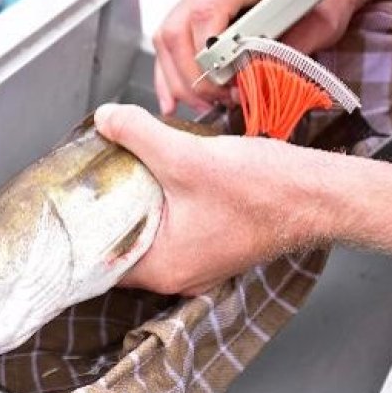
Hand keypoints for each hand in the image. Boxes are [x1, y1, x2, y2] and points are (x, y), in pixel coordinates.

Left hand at [94, 104, 330, 294]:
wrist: (320, 194)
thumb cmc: (263, 189)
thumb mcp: (187, 156)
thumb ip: (138, 134)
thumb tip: (105, 118)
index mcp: (164, 268)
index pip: (101, 260)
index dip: (82, 230)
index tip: (71, 202)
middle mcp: (177, 275)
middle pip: (123, 246)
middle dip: (107, 212)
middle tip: (91, 180)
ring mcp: (197, 264)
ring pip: (148, 237)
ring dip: (135, 207)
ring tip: (118, 174)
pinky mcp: (212, 247)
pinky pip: (171, 232)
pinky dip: (159, 208)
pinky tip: (155, 179)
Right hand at [153, 0, 368, 114]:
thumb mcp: (322, 22)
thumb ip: (289, 50)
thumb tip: (253, 80)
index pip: (206, 14)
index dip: (209, 57)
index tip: (228, 84)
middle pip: (177, 30)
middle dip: (192, 76)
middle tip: (217, 100)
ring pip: (166, 37)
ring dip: (178, 79)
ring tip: (203, 103)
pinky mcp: (194, 6)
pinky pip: (167, 40)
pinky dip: (168, 73)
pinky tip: (172, 99)